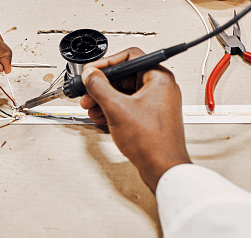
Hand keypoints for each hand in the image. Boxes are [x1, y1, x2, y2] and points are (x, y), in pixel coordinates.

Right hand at [80, 47, 190, 191]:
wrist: (162, 167)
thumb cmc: (152, 141)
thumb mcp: (116, 108)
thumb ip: (99, 87)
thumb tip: (90, 75)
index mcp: (159, 78)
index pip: (129, 57)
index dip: (106, 63)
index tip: (92, 72)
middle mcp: (160, 88)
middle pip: (124, 76)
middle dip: (102, 85)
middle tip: (88, 92)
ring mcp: (156, 103)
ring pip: (124, 92)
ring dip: (104, 99)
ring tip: (91, 107)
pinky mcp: (151, 117)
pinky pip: (128, 106)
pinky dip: (113, 109)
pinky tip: (102, 117)